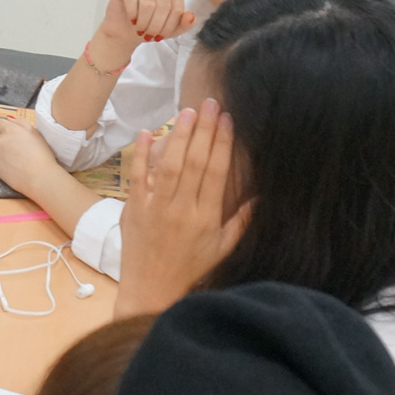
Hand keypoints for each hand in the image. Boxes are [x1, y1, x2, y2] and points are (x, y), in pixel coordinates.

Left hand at [0, 114, 70, 197]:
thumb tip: (9, 119)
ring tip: (19, 163)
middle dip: (7, 144)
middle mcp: (0, 141)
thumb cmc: (42, 155)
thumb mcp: (36, 133)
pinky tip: (14, 170)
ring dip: (5, 155)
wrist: (39, 176)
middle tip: (20, 152)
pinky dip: (3, 166)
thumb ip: (21, 123)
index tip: (10, 135)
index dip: (4, 128)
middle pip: (0, 139)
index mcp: (10, 130)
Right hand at [96, 0, 195, 53]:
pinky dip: (133, 14)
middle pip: (164, 5)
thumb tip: (191, 17)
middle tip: (149, 35)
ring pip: (148, 3)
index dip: (170, 26)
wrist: (124, 32)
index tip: (161, 36)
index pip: (178, 7)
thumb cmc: (147, 27)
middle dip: (156, 26)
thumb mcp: (169, 31)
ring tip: (140, 29)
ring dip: (144, 22)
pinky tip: (132, 20)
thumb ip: (184, 24)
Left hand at [116, 99, 251, 317]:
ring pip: (169, 166)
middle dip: (204, 131)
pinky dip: (141, 155)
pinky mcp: (133, 210)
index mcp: (206, 217)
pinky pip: (138, 178)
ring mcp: (155, 208)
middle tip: (210, 104)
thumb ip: (241, 221)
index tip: (228, 120)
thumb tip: (261, 196)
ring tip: (188, 112)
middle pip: (195, 163)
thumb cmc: (189, 269)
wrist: (150, 290)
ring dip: (179, 136)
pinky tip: (147, 132)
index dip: (223, 143)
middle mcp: (182, 209)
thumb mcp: (222, 248)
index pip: (217, 172)